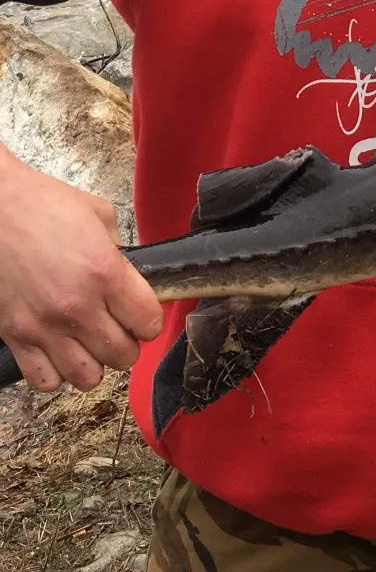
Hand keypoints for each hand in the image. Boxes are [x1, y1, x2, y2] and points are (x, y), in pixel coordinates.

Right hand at [0, 155, 160, 392]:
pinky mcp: (14, 337)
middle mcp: (77, 307)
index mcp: (105, 272)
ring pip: (86, 377)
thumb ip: (118, 252)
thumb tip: (127, 276)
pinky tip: (59, 351)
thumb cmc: (45, 205)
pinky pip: (44, 380)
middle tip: (120, 330)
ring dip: (96, 364)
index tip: (144, 316)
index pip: (147, 322)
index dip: (151, 322)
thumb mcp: (100, 216)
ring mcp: (43, 326)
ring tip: (91, 343)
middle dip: (128, 345)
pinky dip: (57, 373)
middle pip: (122, 356)